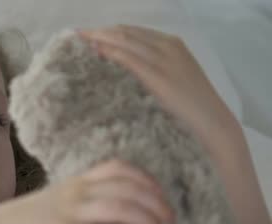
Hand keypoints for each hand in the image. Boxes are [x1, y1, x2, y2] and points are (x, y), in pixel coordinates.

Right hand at [0, 159, 174, 223]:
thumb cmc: (23, 221)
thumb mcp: (52, 201)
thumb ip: (77, 198)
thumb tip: (103, 205)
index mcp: (74, 182)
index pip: (117, 168)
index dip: (145, 179)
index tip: (160, 195)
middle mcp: (74, 192)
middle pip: (125, 187)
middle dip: (153, 200)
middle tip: (168, 218)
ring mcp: (67, 212)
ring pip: (117, 207)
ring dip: (143, 218)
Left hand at [77, 25, 235, 142]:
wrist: (212, 127)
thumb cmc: (188, 111)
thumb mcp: (168, 82)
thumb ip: (145, 72)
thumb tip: (114, 71)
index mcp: (170, 44)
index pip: (131, 32)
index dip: (106, 31)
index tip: (85, 36)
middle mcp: (166, 46)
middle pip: (124, 32)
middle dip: (98, 32)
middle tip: (75, 36)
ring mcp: (163, 59)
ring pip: (123, 40)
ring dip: (99, 38)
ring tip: (78, 42)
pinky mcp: (159, 75)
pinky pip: (128, 57)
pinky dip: (110, 51)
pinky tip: (95, 52)